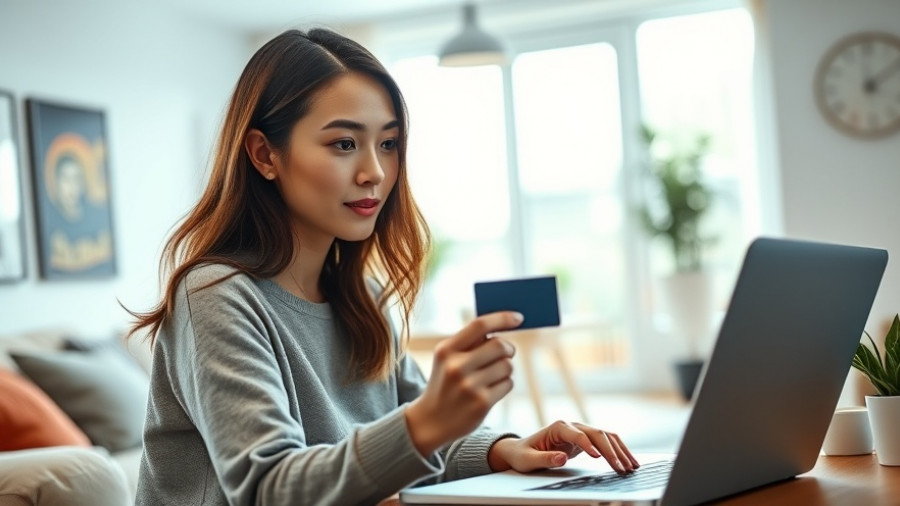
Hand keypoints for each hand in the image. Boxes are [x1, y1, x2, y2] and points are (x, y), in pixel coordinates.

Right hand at [405, 312, 521, 456]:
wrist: (431, 420)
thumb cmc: (445, 383)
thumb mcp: (446, 359)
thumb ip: (468, 342)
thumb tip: (501, 327)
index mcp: (446, 350)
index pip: (479, 325)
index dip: (502, 318)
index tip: (519, 318)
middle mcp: (456, 367)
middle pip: (500, 345)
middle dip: (508, 349)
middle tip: (505, 353)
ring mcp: (469, 386)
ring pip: (507, 366)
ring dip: (505, 369)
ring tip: (491, 376)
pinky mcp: (482, 403)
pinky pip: (508, 383)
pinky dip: (504, 384)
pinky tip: (490, 390)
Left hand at [487, 420, 639, 473]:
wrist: (520, 450)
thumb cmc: (522, 455)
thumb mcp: (528, 460)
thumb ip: (544, 459)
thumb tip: (562, 458)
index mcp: (558, 427)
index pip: (578, 434)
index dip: (589, 445)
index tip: (598, 458)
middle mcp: (572, 426)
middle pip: (597, 434)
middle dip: (611, 451)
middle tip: (621, 468)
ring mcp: (580, 432)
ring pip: (605, 437)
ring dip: (620, 450)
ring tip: (632, 466)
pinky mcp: (585, 440)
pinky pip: (606, 443)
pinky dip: (618, 451)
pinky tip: (627, 461)